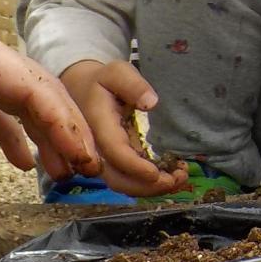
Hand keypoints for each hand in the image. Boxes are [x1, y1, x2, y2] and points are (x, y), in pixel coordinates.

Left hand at [0, 0, 101, 181]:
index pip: (30, 88)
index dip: (60, 123)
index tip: (82, 154)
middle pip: (39, 94)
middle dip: (68, 130)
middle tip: (89, 171)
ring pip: (22, 103)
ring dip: (46, 135)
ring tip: (65, 173)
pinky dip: (12, 133)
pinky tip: (23, 161)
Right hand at [61, 59, 186, 195]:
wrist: (80, 90)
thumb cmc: (102, 81)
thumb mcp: (117, 73)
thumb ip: (132, 84)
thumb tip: (151, 103)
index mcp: (97, 126)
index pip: (115, 153)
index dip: (135, 168)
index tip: (157, 173)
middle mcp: (96, 148)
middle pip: (117, 179)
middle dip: (147, 187)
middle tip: (178, 179)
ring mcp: (103, 158)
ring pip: (122, 184)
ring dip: (151, 188)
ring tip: (180, 178)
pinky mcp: (112, 162)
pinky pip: (127, 179)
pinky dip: (148, 183)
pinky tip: (171, 174)